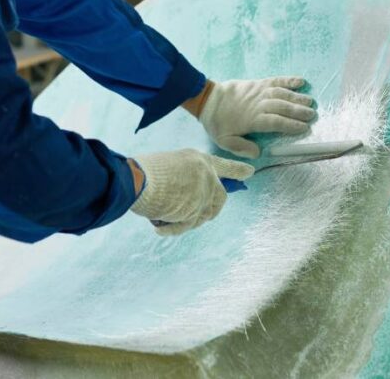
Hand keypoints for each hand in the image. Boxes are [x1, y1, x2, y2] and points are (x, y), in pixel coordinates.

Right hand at [130, 150, 254, 235]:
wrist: (138, 180)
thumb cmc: (146, 171)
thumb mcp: (171, 165)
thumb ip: (186, 178)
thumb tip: (187, 196)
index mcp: (200, 160)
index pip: (225, 165)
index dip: (237, 169)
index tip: (250, 172)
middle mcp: (207, 176)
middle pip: (220, 198)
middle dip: (211, 209)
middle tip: (196, 214)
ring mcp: (203, 194)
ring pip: (202, 215)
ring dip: (186, 220)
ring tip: (165, 216)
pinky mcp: (195, 211)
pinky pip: (186, 226)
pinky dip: (172, 229)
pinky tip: (159, 229)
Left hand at [199, 77, 316, 157]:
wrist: (208, 99)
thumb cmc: (218, 122)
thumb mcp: (225, 141)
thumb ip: (241, 148)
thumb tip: (258, 153)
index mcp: (253, 120)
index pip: (276, 122)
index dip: (291, 125)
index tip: (304, 128)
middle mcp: (259, 104)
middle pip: (283, 107)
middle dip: (299, 111)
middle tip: (313, 115)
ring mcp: (259, 91)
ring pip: (282, 93)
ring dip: (297, 97)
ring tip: (311, 102)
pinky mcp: (258, 83)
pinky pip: (276, 80)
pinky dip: (289, 80)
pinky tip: (301, 82)